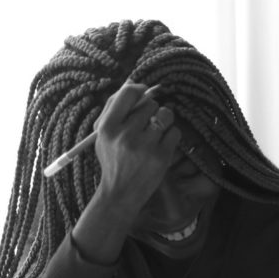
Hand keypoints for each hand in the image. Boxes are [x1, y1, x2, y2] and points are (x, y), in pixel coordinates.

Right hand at [91, 81, 180, 217]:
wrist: (120, 193)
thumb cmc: (113, 159)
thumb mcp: (103, 135)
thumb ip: (114, 109)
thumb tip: (133, 84)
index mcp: (107, 127)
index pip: (129, 93)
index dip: (140, 90)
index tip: (145, 93)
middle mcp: (125, 135)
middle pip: (151, 104)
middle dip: (152, 111)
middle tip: (147, 124)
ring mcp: (145, 146)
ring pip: (165, 115)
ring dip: (164, 121)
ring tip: (156, 133)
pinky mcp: (162, 156)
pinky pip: (175, 132)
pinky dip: (171, 136)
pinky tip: (161, 145)